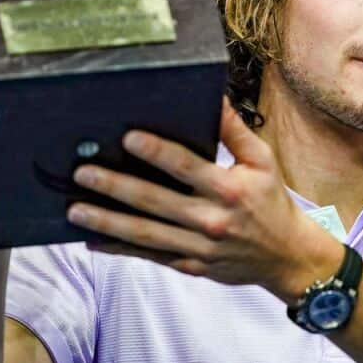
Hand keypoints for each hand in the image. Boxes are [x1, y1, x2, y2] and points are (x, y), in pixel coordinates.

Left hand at [66, 98, 343, 300]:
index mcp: (229, 189)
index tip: (127, 138)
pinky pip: (150, 257)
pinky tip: (92, 241)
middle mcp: (211, 220)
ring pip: (146, 235)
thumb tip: (214, 96)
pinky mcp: (190, 267)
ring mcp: (199, 248)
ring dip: (108, 222)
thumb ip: (234, 131)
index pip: (186, 167)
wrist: (286, 257)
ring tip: (76, 209)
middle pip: (156, 202)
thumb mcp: (262, 162)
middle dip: (116, 187)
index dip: (156, 152)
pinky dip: (120, 250)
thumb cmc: (272, 202)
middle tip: (83, 173)